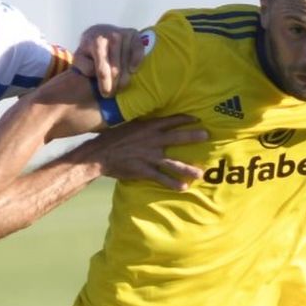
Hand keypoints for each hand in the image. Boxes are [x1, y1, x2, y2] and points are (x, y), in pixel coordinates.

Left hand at [71, 24, 146, 96]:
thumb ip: (83, 66)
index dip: (105, 85)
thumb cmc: (89, 51)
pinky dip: (137, 62)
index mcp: (96, 43)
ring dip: (126, 77)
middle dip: (115, 84)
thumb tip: (94, 72)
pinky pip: (139, 51)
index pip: (102, 70)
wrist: (98, 33)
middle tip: (114, 93)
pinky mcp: (134, 34)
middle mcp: (111, 36)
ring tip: (122, 85)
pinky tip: (132, 70)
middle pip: (116, 69)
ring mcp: (124, 34)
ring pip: (127, 63)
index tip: (106, 94)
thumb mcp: (79, 57)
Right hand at [84, 114, 204, 189]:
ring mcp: (149, 156)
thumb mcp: (127, 124)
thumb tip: (149, 117)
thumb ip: (141, 123)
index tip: (196, 119)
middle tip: (207, 136)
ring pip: (173, 162)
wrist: (98, 154)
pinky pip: (161, 178)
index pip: (171, 121)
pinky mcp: (144, 170)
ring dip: (188, 168)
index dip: (185, 119)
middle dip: (193, 136)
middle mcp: (152, 140)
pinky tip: (183, 187)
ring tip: (200, 173)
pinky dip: (172, 183)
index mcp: (148, 127)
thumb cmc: (111, 138)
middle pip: (177, 137)